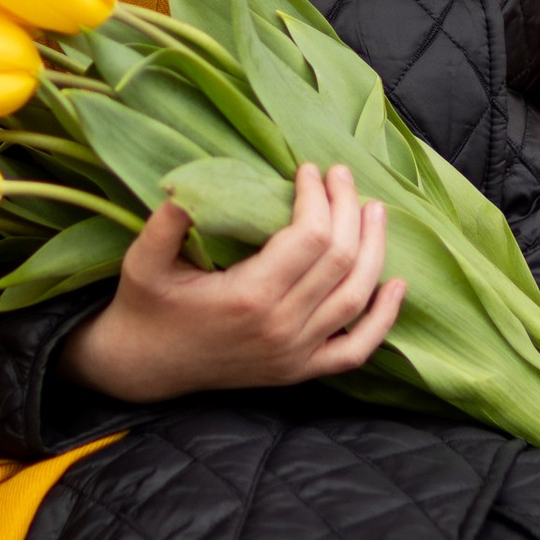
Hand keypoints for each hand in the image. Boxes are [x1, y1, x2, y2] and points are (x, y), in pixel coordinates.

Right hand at [57, 162, 406, 404]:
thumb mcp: (143, 261)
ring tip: (374, 210)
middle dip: (347, 209)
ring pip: (356, 297)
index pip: (309, 237)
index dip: (318, 197)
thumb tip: (188, 185)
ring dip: (374, 249)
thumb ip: (166, 224)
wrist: (143, 366)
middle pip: (340, 259)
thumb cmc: (145, 306)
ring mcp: (295, 353)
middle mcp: (281, 327)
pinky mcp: (299, 371)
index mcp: (248, 296)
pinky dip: (383, 320)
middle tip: (341, 175)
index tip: (309, 169)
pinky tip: (397, 286)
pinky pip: (356, 350)